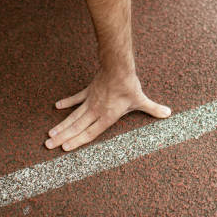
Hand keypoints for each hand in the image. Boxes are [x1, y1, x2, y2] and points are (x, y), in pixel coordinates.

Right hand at [45, 73, 170, 150]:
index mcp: (107, 116)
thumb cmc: (129, 86)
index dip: (77, 141)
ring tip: (49, 134)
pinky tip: (57, 106)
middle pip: (77, 127)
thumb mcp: (141, 100)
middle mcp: (96, 111)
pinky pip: (76, 98)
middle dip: (62, 137)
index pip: (90, 133)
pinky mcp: (88, 91)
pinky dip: (67, 102)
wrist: (118, 67)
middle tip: (48, 145)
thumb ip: (153, 109)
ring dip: (61, 125)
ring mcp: (90, 101)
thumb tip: (168, 114)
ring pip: (73, 116)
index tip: (64, 149)